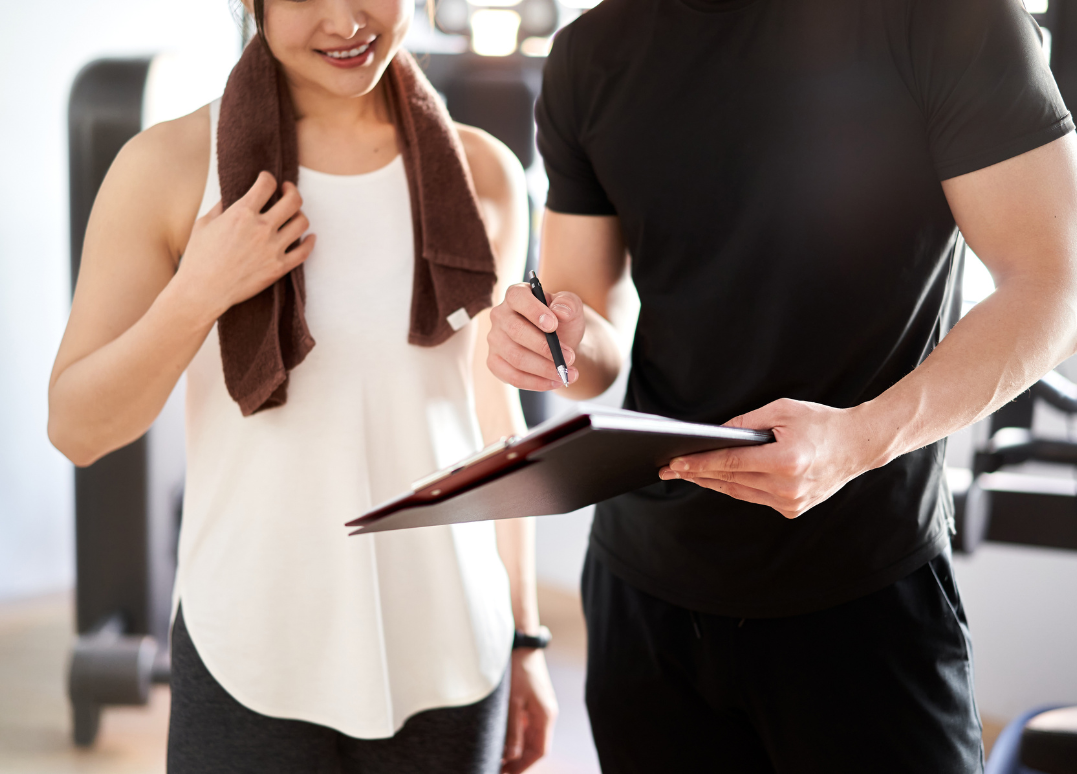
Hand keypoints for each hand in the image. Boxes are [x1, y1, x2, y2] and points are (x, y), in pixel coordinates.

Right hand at [173, 171, 314, 323]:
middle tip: (287, 190)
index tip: (266, 180)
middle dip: (291, 190)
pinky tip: (309, 237)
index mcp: (242, 213)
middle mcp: (262, 228)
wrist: (203, 291)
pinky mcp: (279, 267)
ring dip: (299, 214)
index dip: (268, 178)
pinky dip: (310, 242)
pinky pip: (304, 251)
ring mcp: (273, 249)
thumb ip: (222, 207)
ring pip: (302, 223)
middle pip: (293, 200)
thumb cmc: (199, 258)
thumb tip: (232, 198)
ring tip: (293, 215)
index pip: (266, 184)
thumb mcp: (204, 224)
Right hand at [487, 283, 584, 390]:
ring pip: (515, 357)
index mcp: (516, 295)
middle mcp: (500, 315)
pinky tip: (554, 382)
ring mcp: (494, 340)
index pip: (517, 298)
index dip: (533, 311)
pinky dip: (535, 382)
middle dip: (545, 347)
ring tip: (567, 373)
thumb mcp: (571, 308)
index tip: (553, 325)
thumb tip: (560, 312)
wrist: (560, 342)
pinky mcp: (494, 362)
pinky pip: (512, 376)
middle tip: (570, 358)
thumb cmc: (562, 320)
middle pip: (516, 331)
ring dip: (544, 369)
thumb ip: (568, 304)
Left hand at [502, 649, 557, 773]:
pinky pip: (524, 724)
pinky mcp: (531, 700)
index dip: (523, 766)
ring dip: (514, 749)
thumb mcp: (511, 702)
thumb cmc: (516, 670)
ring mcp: (538, 706)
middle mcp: (545, 713)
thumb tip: (510, 757)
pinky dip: (513, 735)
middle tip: (497, 768)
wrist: (520, 642)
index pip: (539, 751)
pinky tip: (499, 738)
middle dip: (517, 761)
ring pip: (528, 736)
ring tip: (495, 757)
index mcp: (545, 715)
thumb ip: (512, 731)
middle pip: (534, 746)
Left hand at [658, 399, 876, 518]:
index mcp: (786, 461)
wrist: (858, 445)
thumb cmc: (821, 422)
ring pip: (739, 492)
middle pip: (730, 480)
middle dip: (698, 473)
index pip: (731, 463)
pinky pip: (755, 497)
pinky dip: (736, 487)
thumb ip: (745, 423)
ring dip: (712, 483)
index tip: (674, 464)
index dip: (699, 464)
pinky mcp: (793, 509)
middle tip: (670, 469)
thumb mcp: (782, 411)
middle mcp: (788, 486)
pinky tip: (717, 479)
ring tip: (687, 473)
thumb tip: (716, 434)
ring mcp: (791, 502)